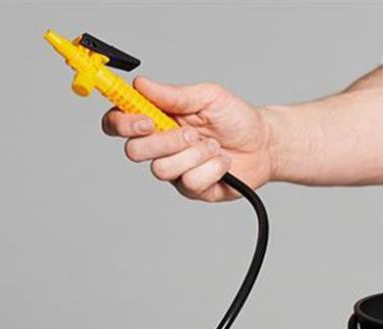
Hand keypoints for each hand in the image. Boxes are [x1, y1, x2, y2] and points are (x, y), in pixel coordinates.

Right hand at [102, 77, 272, 201]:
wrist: (263, 145)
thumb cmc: (235, 119)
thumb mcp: (207, 96)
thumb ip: (174, 94)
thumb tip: (141, 84)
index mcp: (157, 119)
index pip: (118, 123)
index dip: (121, 123)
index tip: (145, 120)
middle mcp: (160, 147)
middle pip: (134, 151)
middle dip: (164, 141)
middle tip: (192, 133)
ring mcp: (175, 170)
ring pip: (163, 169)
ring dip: (194, 155)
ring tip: (214, 146)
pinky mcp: (191, 189)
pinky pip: (190, 182)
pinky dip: (212, 168)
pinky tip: (223, 162)